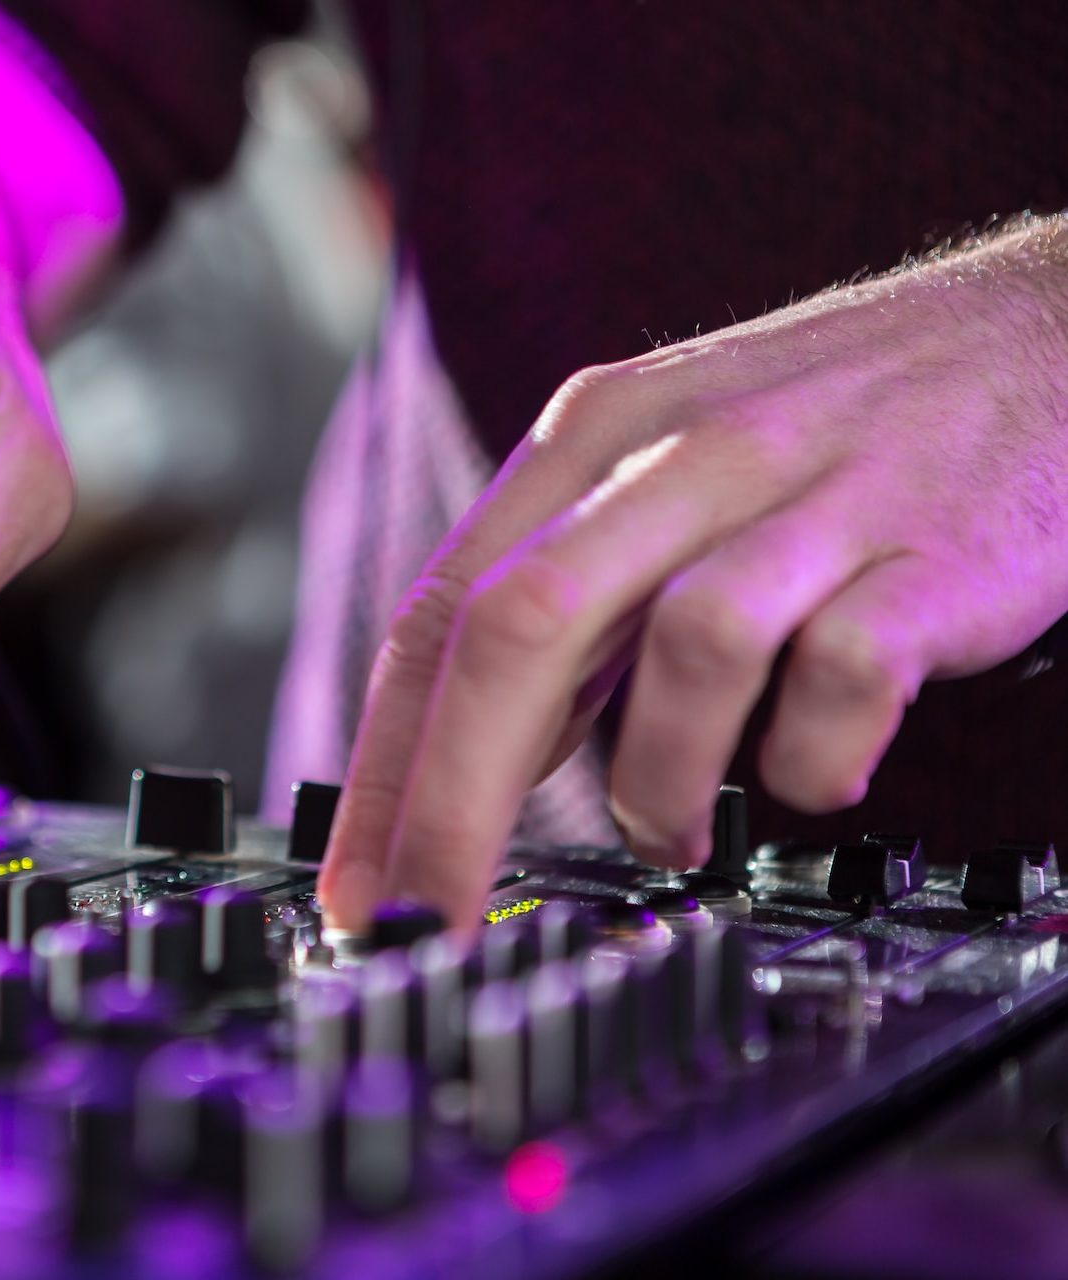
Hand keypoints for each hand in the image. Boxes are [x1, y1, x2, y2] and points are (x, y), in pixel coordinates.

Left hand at [319, 218, 1067, 931]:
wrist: (1043, 331)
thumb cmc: (835, 425)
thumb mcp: (663, 470)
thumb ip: (574, 600)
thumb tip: (479, 755)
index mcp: (592, 437)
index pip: (440, 612)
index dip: (382, 764)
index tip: (357, 881)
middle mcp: (682, 456)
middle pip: (518, 633)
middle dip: (453, 801)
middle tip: (434, 916)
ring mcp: (811, 499)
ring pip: (678, 657)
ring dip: (654, 784)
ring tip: (668, 828)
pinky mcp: (929, 553)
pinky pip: (838, 681)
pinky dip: (810, 760)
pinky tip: (813, 764)